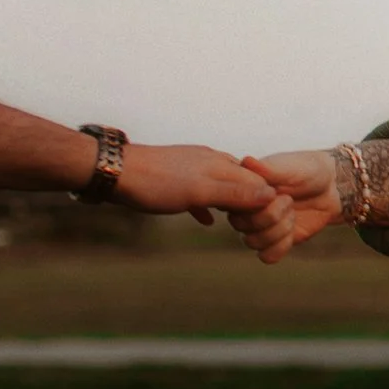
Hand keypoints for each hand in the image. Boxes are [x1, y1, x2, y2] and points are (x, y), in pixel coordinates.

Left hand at [114, 144, 276, 225]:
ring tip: (237, 223)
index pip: (257, 181)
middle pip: (241, 183)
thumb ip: (235, 194)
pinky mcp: (175, 176)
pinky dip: (206, 205)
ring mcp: (192, 168)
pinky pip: (199, 192)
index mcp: (221, 164)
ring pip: (220, 187)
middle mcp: (210, 162)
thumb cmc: (157, 183)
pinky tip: (205, 218)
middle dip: (251, 203)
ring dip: (230, 204)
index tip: (274, 222)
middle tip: (258, 226)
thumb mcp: (200, 192)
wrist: (114, 171)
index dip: (268, 201)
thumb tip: (271, 196)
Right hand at [229, 150, 344, 263]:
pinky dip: (281, 246)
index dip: (257, 204)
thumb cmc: (307, 170)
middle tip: (289, 200)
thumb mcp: (288, 167)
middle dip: (272, 216)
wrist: (330, 187)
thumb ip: (267, 169)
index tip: (276, 192)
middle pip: (243, 227)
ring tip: (292, 213)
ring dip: (280, 229)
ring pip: (253, 243)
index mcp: (243, 190)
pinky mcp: (273, 241)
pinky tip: (293, 231)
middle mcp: (245, 209)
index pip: (233, 206)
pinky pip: (266, 256)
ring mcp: (258, 227)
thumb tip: (246, 161)